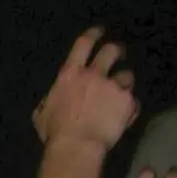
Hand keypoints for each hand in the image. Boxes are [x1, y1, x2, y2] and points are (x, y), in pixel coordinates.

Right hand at [32, 28, 138, 150]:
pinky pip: (134, 101)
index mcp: (70, 74)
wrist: (77, 146)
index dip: (93, 34)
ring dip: (124, 83)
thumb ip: (52, 100)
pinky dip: (130, 107)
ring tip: (121, 93)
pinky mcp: (128, 102)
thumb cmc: (55, 131)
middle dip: (117, 50)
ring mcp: (114, 87)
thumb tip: (54, 99)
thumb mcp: (42, 112)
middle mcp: (94, 75)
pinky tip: (125, 115)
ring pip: (127, 76)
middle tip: (119, 54)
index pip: (83, 44)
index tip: (100, 31)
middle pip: (111, 51)